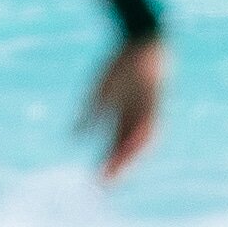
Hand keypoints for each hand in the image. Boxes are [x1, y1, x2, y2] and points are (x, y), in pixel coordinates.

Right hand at [78, 34, 167, 177]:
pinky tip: (133, 146)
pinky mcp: (156, 102)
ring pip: (139, 141)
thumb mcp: (99, 94)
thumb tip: (71, 138)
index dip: (106, 163)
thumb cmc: (119, 67)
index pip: (114, 147)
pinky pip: (151, 123)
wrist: (141, 42)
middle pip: (127, 149)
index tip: (94, 180)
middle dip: (116, 166)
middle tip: (104, 184)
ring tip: (116, 171)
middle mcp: (136, 120)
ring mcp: (147, 112)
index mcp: (123, 119)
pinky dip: (141, 135)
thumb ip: (89, 117)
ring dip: (129, 156)